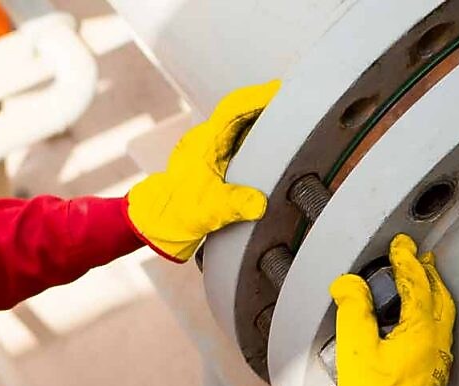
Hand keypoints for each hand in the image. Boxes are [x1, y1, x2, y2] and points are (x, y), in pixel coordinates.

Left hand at [126, 79, 279, 261]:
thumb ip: (234, 205)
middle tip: (299, 100)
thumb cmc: (176, 212)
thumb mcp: (209, 210)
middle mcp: (209, 139)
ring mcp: (213, 148)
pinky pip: (242, 139)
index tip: (281, 89)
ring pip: (242, 124)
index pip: (233, 108)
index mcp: (205, 142)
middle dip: (269, 103)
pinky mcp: (217, 158)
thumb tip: (259, 203)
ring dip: (266, 119)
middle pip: (242, 110)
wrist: (158, 222)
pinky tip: (278, 143)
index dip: (257, 97)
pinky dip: (260, 136)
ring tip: (295, 119)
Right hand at [313, 234, 455, 385]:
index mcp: (422, 332)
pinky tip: (418, 325)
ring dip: (433, 297)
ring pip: (443, 319)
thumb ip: (352, 309)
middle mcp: (437, 346)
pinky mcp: (431, 378)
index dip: (407, 261)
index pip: (418, 285)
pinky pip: (439, 337)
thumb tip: (348, 285)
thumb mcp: (353, 345)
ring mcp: (437, 363)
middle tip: (419, 259)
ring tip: (422, 286)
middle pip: (440, 299)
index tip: (400, 246)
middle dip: (429, 276)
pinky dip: (431, 319)